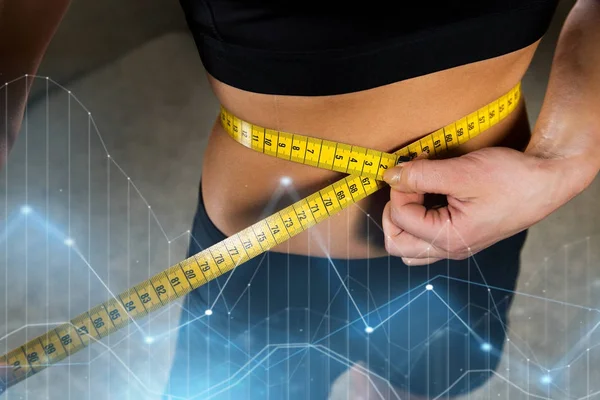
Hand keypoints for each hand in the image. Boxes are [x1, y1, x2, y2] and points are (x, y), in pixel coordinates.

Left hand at [381, 147, 591, 265]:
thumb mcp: (462, 172)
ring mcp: (455, 246)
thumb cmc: (512, 178)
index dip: (399, 188)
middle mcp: (449, 249)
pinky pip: (425, 239)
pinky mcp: (460, 237)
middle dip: (393, 210)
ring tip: (418, 191)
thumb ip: (421, 175)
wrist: (548, 181)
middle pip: (396, 243)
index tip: (414, 165)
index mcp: (449, 238)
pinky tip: (429, 196)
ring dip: (403, 219)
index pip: (400, 217)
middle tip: (408, 184)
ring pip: (409, 246)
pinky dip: (417, 220)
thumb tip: (390, 175)